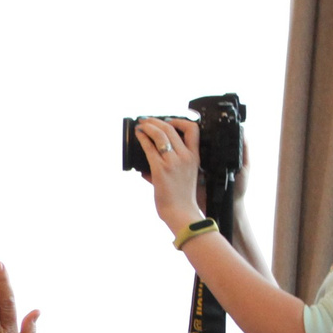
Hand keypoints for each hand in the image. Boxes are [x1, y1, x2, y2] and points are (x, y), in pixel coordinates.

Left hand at [135, 116, 206, 230]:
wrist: (181, 212)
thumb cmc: (181, 198)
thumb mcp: (185, 177)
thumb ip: (171, 166)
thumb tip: (147, 167)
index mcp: (194, 157)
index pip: (194, 130)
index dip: (181, 120)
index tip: (170, 120)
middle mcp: (185, 157)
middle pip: (172, 129)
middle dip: (157, 121)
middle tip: (147, 120)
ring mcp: (173, 162)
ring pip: (160, 135)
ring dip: (149, 127)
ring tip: (141, 125)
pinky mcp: (161, 169)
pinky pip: (150, 148)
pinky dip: (142, 139)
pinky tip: (138, 136)